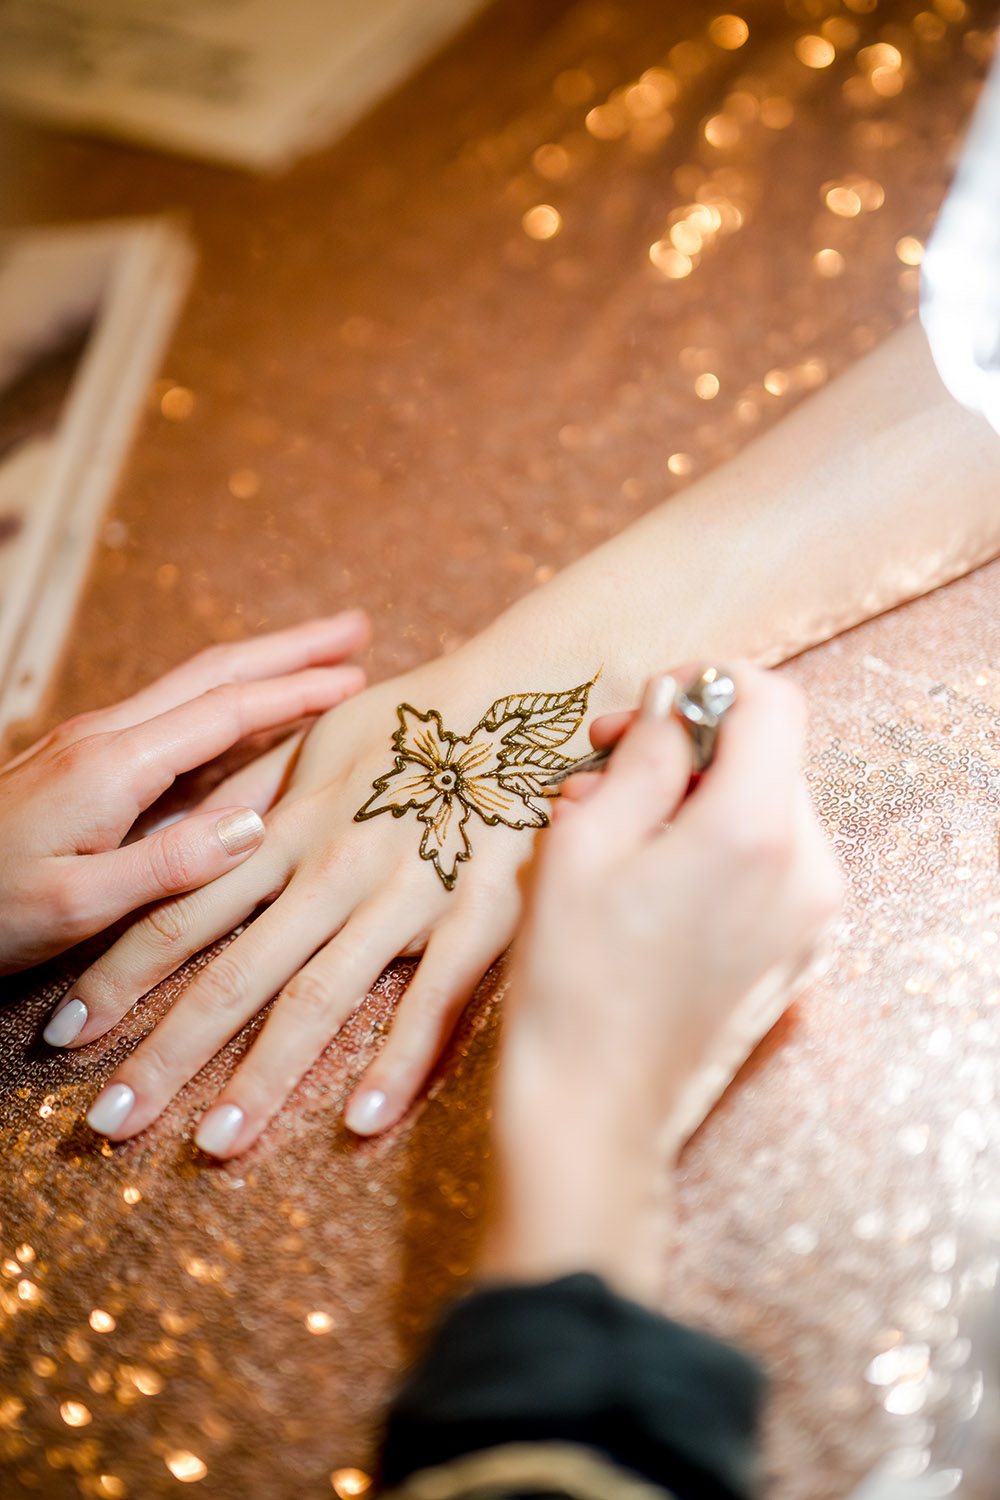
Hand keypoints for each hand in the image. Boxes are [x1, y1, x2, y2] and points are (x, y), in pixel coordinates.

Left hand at [2, 611, 367, 979]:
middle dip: (291, 647)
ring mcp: (93, 745)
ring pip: (195, 687)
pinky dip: (229, 701)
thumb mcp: (78, 907)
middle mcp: (107, 738)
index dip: (298, 692)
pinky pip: (174, 717)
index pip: (225, 710)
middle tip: (358, 627)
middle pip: (215, 673)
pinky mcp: (85, 764)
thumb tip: (257, 825)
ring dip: (263, 666)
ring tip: (323, 659)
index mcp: (114, 765)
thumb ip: (169, 867)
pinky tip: (251, 716)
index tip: (360, 678)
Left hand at [56, 639, 627, 1151]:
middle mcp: (329, 870)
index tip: (67, 1037)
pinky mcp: (476, 915)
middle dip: (168, 1053)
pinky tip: (362, 1122)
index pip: (178, 915)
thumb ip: (257, 796)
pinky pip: (434, 998)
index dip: (118, 977)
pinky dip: (398, 1061)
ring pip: (319, 997)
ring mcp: (401, 895)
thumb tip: (197, 838)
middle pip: (233, 973)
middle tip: (112, 1124)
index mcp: (283, 828)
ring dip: (263, 1076)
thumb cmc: (418, 716)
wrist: (524, 697)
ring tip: (217, 1144)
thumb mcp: (319, 743)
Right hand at [485, 664, 841, 1300]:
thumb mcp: (585, 841)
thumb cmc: (574, 979)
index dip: (706, 685)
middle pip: (769, 755)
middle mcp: (808, 869)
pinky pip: (766, 864)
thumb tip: (678, 701)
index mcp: (757, 830)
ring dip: (693, 798)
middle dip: (689, 746)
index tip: (645, 710)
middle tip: (603, 768)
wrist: (593, 1109)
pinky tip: (641, 876)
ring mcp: (811, 917)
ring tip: (608, 829)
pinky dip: (711, 847)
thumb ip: (645, 755)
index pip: (771, 701)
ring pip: (764, 808)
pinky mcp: (796, 950)